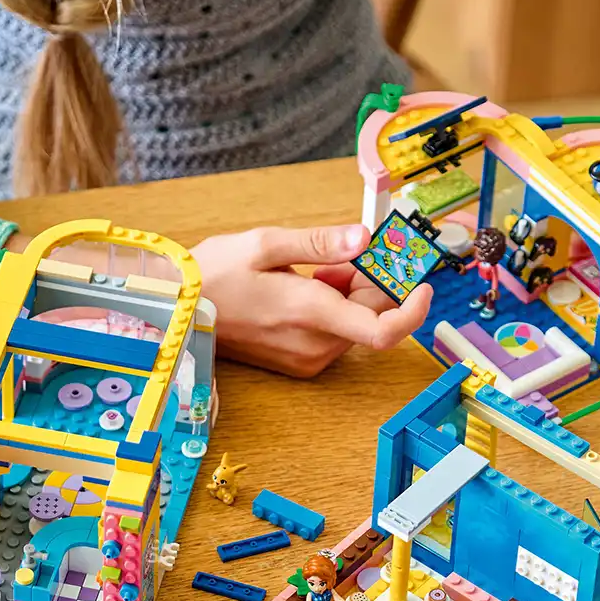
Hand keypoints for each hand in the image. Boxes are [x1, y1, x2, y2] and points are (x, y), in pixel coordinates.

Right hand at [190, 225, 431, 377]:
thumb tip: (365, 237)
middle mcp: (314, 344)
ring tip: (317, 268)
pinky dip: (336, 309)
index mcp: (310, 313)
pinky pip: (336, 335)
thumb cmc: (215, 275)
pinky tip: (309, 287)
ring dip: (353, 294)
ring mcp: (307, 359)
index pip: (384, 329)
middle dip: (373, 283)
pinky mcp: (299, 363)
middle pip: (373, 318)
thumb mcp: (266, 243)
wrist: (177, 311)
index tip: (422, 284)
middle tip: (347, 253)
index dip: (413, 309)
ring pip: (356, 326)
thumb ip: (321, 243)